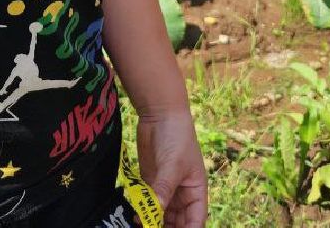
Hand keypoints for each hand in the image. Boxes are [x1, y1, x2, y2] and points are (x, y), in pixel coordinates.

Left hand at [136, 110, 206, 227]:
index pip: (196, 221)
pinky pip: (148, 204)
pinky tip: (133, 218)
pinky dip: (142, 212)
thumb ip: (163, 188)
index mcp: (196, 192)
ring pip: (161, 215)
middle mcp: (182, 194)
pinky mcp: (150, 183)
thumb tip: (155, 211)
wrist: (160, 113)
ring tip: (142, 227)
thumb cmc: (176, 137)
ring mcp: (165, 189)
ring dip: (153, 222)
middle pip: (177, 222)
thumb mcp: (173, 164)